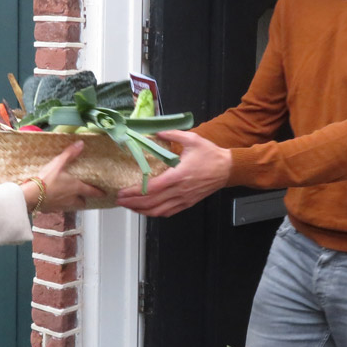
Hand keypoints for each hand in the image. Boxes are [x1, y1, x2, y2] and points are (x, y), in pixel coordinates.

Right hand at [22, 141, 106, 212]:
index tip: (103, 194)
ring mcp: (62, 206)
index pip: (92, 192)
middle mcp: (71, 199)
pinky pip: (60, 208)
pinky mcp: (52, 210)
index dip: (99, 193)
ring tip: (67, 196)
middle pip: (82, 202)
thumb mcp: (58, 163)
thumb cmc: (46, 180)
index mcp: (76, 188)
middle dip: (83, 199)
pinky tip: (54, 199)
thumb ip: (70, 154)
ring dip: (72, 202)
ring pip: (72, 206)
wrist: (31, 196)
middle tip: (81, 194)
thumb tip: (81, 144)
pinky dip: (59, 204)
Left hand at [116, 130, 230, 216]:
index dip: (135, 192)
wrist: (227, 169)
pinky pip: (168, 213)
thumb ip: (173, 135)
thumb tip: (157, 132)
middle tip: (119, 199)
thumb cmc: (210, 155)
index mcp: (179, 175)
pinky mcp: (187, 203)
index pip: (152, 188)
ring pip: (158, 211)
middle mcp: (179, 190)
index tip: (123, 191)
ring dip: (141, 210)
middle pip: (151, 202)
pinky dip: (154, 213)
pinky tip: (146, 210)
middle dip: (133, 202)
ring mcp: (183, 199)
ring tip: (128, 206)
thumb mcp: (192, 139)